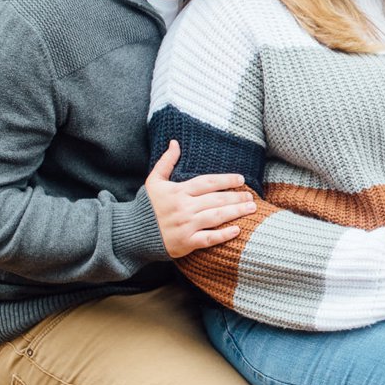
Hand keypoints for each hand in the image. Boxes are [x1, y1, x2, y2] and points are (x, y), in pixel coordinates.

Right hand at [146, 140, 257, 257]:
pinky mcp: (186, 242)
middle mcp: (184, 207)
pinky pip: (208, 238)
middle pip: (216, 199)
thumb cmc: (147, 206)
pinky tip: (237, 230)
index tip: (241, 179)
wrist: (132, 233)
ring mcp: (186, 225)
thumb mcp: (154, 181)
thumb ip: (166, 162)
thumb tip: (175, 142)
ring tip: (251, 208)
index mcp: (179, 191)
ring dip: (236, 212)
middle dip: (236, 197)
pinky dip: (223, 235)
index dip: (226, 179)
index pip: (208, 182)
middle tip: (251, 196)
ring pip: (216, 217)